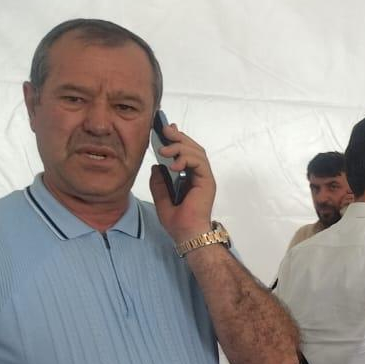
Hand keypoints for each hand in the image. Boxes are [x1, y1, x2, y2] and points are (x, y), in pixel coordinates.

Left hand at [147, 122, 215, 244]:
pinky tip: (173, 165)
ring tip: (163, 150)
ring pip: (197, 152)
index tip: (165, 129)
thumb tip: (156, 165)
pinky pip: (199, 163)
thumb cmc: (177, 220)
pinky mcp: (208, 182)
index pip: (187, 152)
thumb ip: (158, 181)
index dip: (178, 139)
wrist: (186, 233)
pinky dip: (186, 159)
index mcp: (190, 177)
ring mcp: (205, 178)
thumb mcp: (160, 196)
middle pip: (194, 148)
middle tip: (164, 130)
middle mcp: (200, 176)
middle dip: (179, 137)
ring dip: (179, 147)